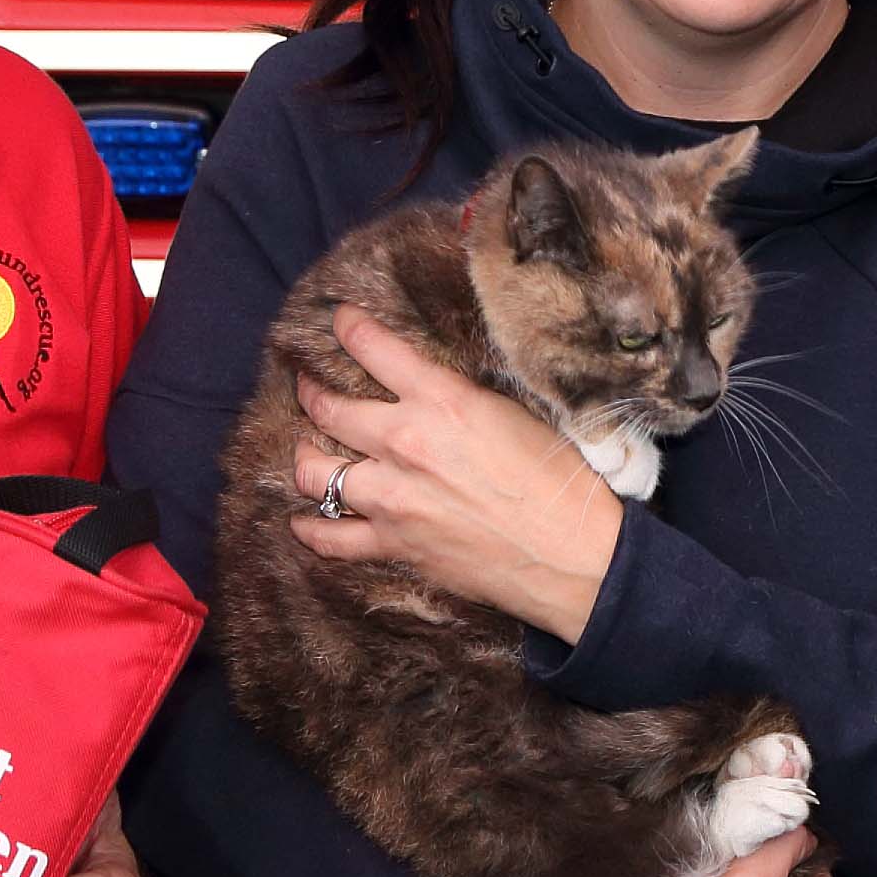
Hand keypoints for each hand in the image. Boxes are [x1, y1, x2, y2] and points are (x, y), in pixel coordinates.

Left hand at [288, 306, 624, 644]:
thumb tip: (428, 390)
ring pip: (315, 473)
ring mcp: (393, 499)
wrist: (573, 556)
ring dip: (304, 457)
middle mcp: (407, 444)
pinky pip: (331, 538)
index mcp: (442, 402)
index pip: (376, 350)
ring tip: (305, 451)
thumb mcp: (512, 414)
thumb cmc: (559, 482)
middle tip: (307, 386)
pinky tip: (303, 521)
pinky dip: (311, 529)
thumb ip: (458, 398)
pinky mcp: (393, 545)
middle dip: (311, 392)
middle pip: (330, 410)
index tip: (338, 320)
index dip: (348, 328)